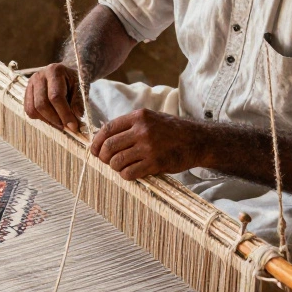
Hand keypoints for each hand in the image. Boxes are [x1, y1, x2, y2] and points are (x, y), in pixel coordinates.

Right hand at [24, 63, 84, 132]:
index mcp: (54, 71)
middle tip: (66, 127)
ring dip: (47, 120)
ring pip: (33, 109)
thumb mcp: (82, 88)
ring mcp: (30, 84)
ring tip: (59, 123)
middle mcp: (39, 76)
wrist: (66, 72)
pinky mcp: (27, 92)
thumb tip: (72, 124)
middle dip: (54, 119)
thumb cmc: (75, 80)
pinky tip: (51, 118)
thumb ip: (78, 104)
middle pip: (41, 104)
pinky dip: (40, 118)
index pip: (56, 97)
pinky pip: (29, 110)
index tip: (73, 126)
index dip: (64, 114)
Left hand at [89, 109, 203, 180]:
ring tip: (122, 167)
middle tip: (106, 161)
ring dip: (115, 167)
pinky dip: (126, 175)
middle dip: (103, 156)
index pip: (108, 129)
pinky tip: (131, 173)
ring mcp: (149, 147)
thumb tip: (103, 137)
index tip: (94, 150)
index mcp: (139, 116)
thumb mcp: (150, 119)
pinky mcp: (156, 163)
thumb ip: (129, 126)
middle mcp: (142, 130)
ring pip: (117, 161)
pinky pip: (129, 173)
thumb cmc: (171, 131)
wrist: (197, 140)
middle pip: (109, 146)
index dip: (96, 142)